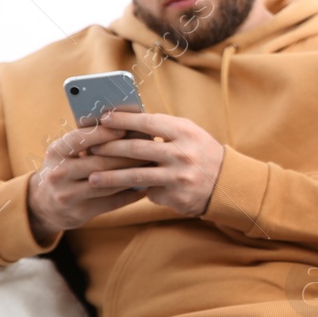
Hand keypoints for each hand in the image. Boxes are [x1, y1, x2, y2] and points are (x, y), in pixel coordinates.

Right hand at [27, 122, 153, 241]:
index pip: (80, 139)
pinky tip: (144, 187)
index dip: (104, 133)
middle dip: (127, 155)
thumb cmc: (65, 168)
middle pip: (99, 163)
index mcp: (56, 152)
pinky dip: (130, 195)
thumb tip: (125, 125)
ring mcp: (68, 195)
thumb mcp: (66, 152)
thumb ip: (88, 140)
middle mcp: (59, 173)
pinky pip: (111, 202)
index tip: (126, 128)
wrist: (43, 204)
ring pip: (107, 183)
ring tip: (151, 166)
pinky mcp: (79, 213)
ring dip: (132, 175)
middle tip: (149, 148)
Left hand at [85, 109, 226, 217]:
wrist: (227, 183)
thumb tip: (125, 124)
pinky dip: (136, 191)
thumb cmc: (201, 151)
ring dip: (111, 178)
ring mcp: (179, 177)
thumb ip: (162, 128)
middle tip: (90, 149)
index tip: (103, 119)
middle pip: (137, 150)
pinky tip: (120, 192)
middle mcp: (182, 154)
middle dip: (109, 149)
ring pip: (136, 176)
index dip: (123, 120)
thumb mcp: (188, 133)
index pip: (148, 123)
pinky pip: (149, 193)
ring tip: (92, 178)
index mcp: (184, 132)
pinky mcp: (176, 197)